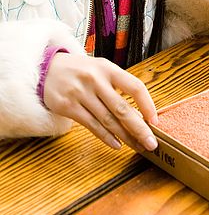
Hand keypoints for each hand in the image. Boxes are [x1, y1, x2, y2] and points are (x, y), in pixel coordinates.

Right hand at [43, 53, 158, 152]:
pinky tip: (117, 144)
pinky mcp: (68, 107)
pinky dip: (106, 137)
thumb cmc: (81, 70)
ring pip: (108, 120)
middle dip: (139, 128)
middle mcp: (96, 80)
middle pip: (122, 109)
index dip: (147, 105)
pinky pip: (91, 125)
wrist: (47, 68)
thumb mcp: (101, 68)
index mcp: (108, 68)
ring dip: (125, 137)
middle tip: (152, 143)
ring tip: (138, 146)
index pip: (135, 86)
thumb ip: (118, 86)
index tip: (155, 120)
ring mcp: (80, 94)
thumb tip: (140, 113)